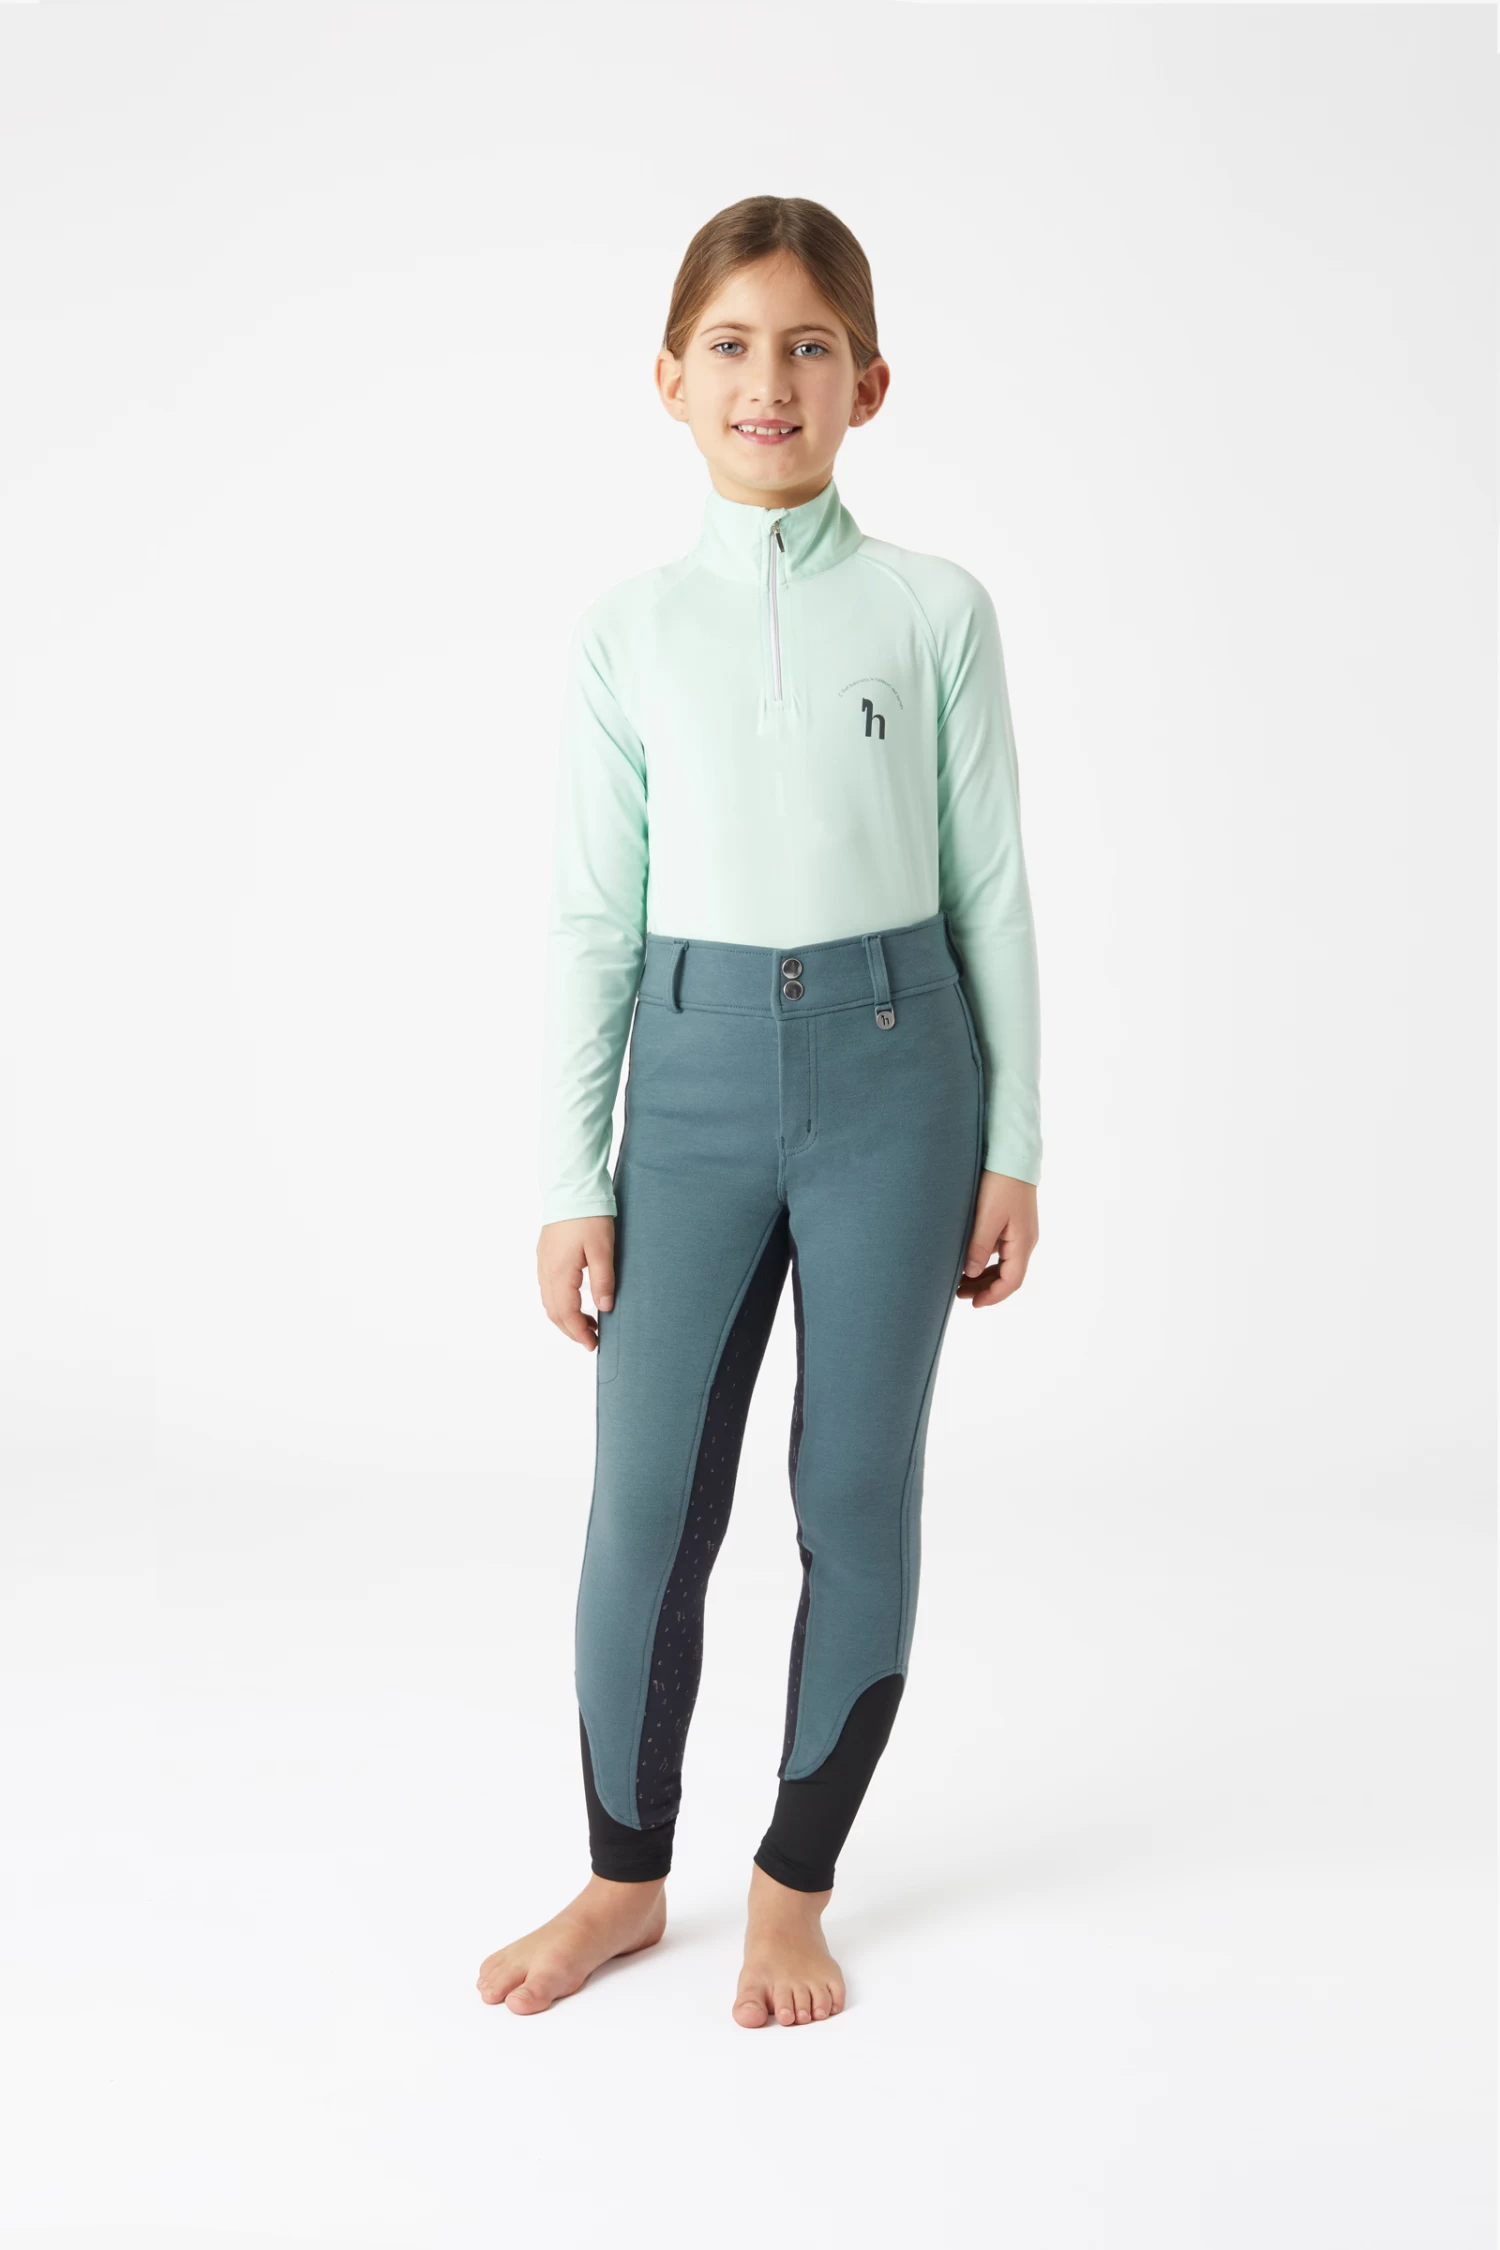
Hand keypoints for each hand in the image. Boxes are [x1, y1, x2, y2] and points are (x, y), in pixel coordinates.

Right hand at [538, 1215, 616, 1351]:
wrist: (572, 1188)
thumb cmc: (589, 1216)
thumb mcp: (603, 1249)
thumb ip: (603, 1281)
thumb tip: (604, 1308)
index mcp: (560, 1273)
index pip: (566, 1314)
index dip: (578, 1333)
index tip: (592, 1345)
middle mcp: (546, 1270)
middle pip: (554, 1312)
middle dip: (571, 1330)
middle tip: (590, 1340)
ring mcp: (543, 1262)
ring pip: (549, 1301)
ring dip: (565, 1317)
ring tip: (587, 1323)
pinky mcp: (545, 1254)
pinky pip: (548, 1288)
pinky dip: (560, 1302)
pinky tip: (576, 1300)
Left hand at [959, 1172, 1037, 1307]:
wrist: (1012, 1154)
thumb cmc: (1000, 1183)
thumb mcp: (987, 1217)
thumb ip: (978, 1246)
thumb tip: (970, 1274)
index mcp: (1023, 1242)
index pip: (1011, 1281)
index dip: (993, 1296)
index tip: (973, 1304)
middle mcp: (1026, 1239)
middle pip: (1008, 1275)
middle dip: (985, 1288)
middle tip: (959, 1293)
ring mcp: (1021, 1231)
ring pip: (1004, 1263)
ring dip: (984, 1275)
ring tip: (961, 1281)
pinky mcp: (1014, 1222)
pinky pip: (1002, 1250)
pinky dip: (986, 1260)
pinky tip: (970, 1260)